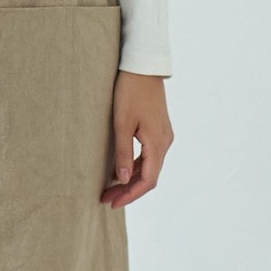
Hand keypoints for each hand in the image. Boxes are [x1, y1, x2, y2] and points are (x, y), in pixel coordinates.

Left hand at [100, 70, 173, 208]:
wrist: (143, 67)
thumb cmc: (130, 92)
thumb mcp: (122, 123)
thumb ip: (123, 153)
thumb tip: (124, 180)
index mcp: (158, 143)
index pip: (148, 180)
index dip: (130, 195)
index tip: (112, 203)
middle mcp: (165, 142)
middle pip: (149, 176)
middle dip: (128, 190)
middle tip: (105, 198)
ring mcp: (163, 136)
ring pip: (149, 167)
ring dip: (131, 180)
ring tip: (109, 188)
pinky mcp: (158, 130)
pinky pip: (149, 156)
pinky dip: (135, 167)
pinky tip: (120, 170)